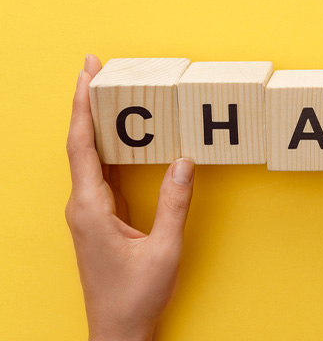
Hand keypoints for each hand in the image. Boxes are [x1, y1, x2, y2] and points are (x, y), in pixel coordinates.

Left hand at [65, 54, 195, 340]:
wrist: (117, 331)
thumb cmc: (135, 296)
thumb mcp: (163, 250)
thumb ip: (174, 204)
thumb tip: (183, 162)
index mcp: (91, 209)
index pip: (82, 145)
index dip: (83, 105)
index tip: (86, 73)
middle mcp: (81, 206)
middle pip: (79, 143)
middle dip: (85, 102)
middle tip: (94, 68)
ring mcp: (86, 214)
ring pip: (85, 157)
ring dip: (93, 123)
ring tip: (104, 93)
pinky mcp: (95, 220)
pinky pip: (96, 174)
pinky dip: (103, 148)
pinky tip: (116, 138)